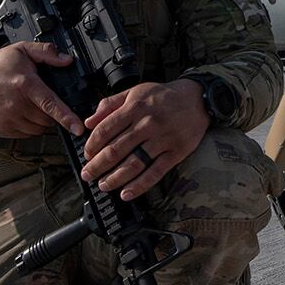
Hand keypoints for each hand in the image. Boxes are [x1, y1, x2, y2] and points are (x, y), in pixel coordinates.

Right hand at [0, 43, 87, 138]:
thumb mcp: (22, 50)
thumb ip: (45, 52)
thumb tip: (66, 59)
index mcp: (25, 85)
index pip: (50, 104)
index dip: (67, 117)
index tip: (78, 127)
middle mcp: (17, 105)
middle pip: (48, 119)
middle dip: (53, 113)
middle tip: (44, 100)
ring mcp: (9, 120)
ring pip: (39, 129)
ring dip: (42, 121)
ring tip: (32, 105)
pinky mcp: (3, 130)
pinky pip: (26, 134)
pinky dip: (30, 126)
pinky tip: (23, 112)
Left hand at [79, 79, 209, 199]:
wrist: (197, 98)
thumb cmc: (164, 96)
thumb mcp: (134, 92)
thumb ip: (110, 104)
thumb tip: (88, 122)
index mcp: (135, 107)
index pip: (106, 129)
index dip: (92, 145)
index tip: (86, 155)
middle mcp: (147, 124)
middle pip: (117, 149)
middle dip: (98, 165)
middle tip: (88, 175)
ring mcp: (162, 139)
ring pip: (134, 163)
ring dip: (115, 178)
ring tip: (103, 185)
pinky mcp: (176, 152)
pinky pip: (155, 172)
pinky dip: (140, 185)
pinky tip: (127, 193)